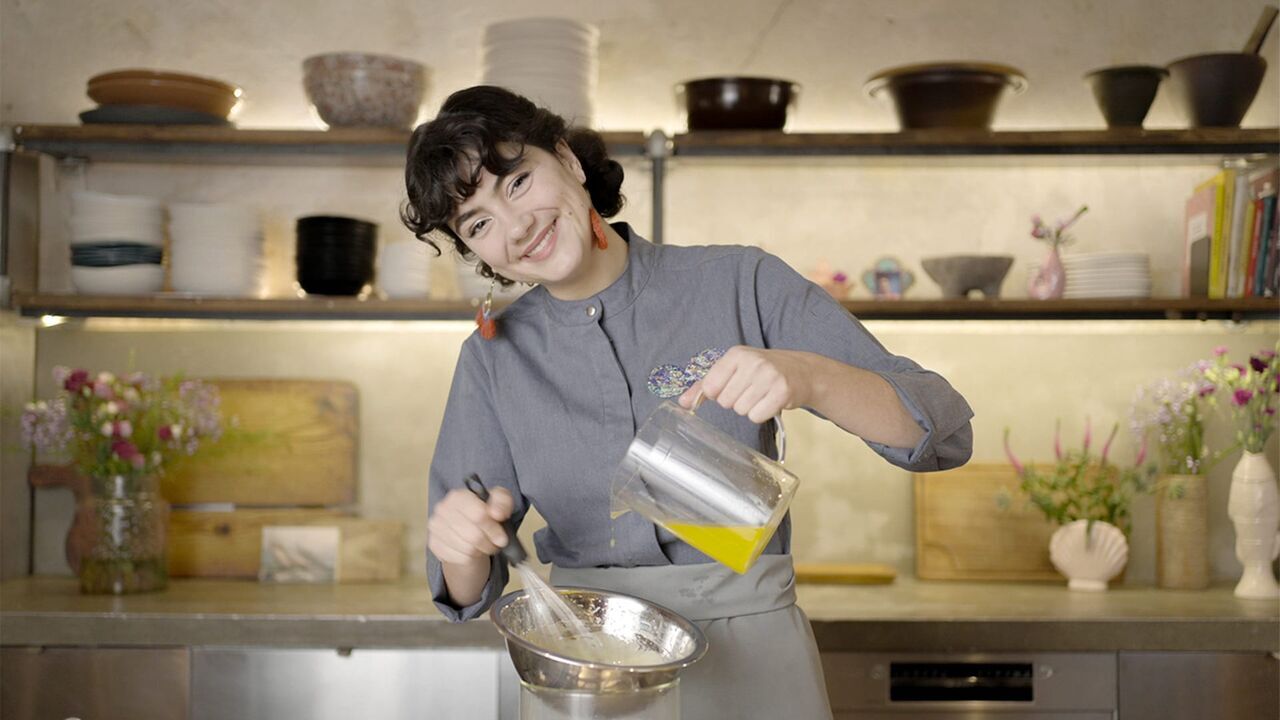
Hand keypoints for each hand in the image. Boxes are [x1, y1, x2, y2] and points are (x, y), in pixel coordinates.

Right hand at [427, 486, 514, 565]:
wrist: (466, 528)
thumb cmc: (483, 513)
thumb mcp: (499, 501)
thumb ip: (502, 502)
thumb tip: (497, 513)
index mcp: (458, 495)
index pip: (479, 515)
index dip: (493, 529)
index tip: (502, 537)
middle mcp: (443, 509)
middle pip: (473, 535)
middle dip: (489, 543)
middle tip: (495, 544)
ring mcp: (436, 527)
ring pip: (467, 549)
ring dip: (481, 551)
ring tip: (484, 546)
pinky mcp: (434, 544)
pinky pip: (459, 558)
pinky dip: (470, 558)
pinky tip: (472, 550)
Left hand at [677, 347, 813, 422]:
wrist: (802, 371)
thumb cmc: (762, 371)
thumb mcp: (734, 369)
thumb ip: (706, 385)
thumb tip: (683, 402)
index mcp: (736, 354)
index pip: (710, 387)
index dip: (719, 393)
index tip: (732, 386)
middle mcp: (752, 362)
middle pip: (725, 402)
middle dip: (736, 401)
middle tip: (752, 390)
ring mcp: (768, 376)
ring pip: (741, 410)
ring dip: (750, 408)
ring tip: (762, 395)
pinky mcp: (782, 392)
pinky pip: (757, 416)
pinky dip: (762, 414)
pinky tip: (771, 402)